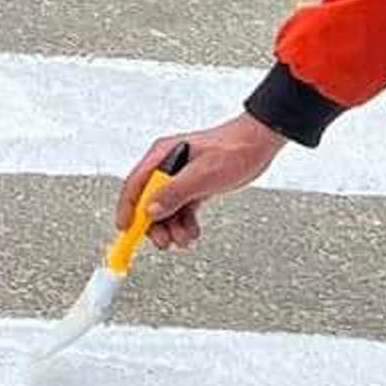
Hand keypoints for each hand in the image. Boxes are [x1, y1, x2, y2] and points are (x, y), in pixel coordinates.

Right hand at [118, 115, 284, 252]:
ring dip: (173, 227)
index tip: (126, 230)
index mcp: (162, 156)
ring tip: (185, 238)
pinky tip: (192, 231)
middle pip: (149, 201)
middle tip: (164, 242)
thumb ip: (174, 192)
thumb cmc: (234, 149)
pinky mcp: (194, 185)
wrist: (259, 143)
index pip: (135, 186)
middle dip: (155, 225)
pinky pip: (182, 209)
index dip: (128, 210)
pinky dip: (185, 223)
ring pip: (166, 209)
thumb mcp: (202, 174)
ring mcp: (181, 176)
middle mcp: (168, 166)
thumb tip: (151, 210)